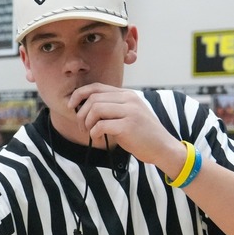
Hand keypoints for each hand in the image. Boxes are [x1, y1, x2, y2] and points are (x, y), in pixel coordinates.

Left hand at [70, 83, 185, 171]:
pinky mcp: (128, 126)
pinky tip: (98, 138)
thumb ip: (112, 108)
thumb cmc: (142, 133)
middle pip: (93, 98)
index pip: (96, 87)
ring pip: (95, 109)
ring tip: (89, 132)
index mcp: (127, 94)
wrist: (162, 147)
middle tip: (82, 127)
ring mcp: (129, 111)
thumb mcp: (128, 114)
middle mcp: (129, 99)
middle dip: (81, 114)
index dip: (79, 94)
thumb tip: (85, 107)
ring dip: (86, 123)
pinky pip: (101, 125)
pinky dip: (94, 132)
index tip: (71, 106)